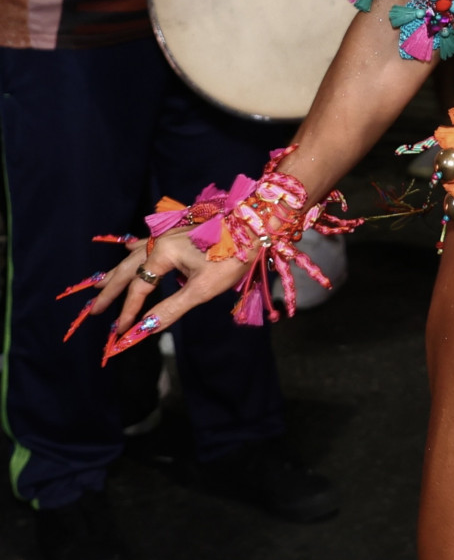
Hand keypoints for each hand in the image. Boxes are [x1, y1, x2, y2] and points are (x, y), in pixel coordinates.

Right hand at [85, 229, 245, 352]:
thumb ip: (171, 308)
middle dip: (110, 290)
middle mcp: (159, 241)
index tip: (120, 331)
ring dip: (118, 271)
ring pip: (134, 255)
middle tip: (93, 309)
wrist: (254, 227)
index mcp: (163, 253)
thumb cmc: (230, 258)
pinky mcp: (178, 232)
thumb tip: (145, 329)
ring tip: (98, 283)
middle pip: (128, 269)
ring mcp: (167, 234)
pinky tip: (128, 250)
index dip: (129, 311)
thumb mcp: (202, 289)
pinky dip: (134, 251)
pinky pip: (147, 242)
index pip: (139, 288)